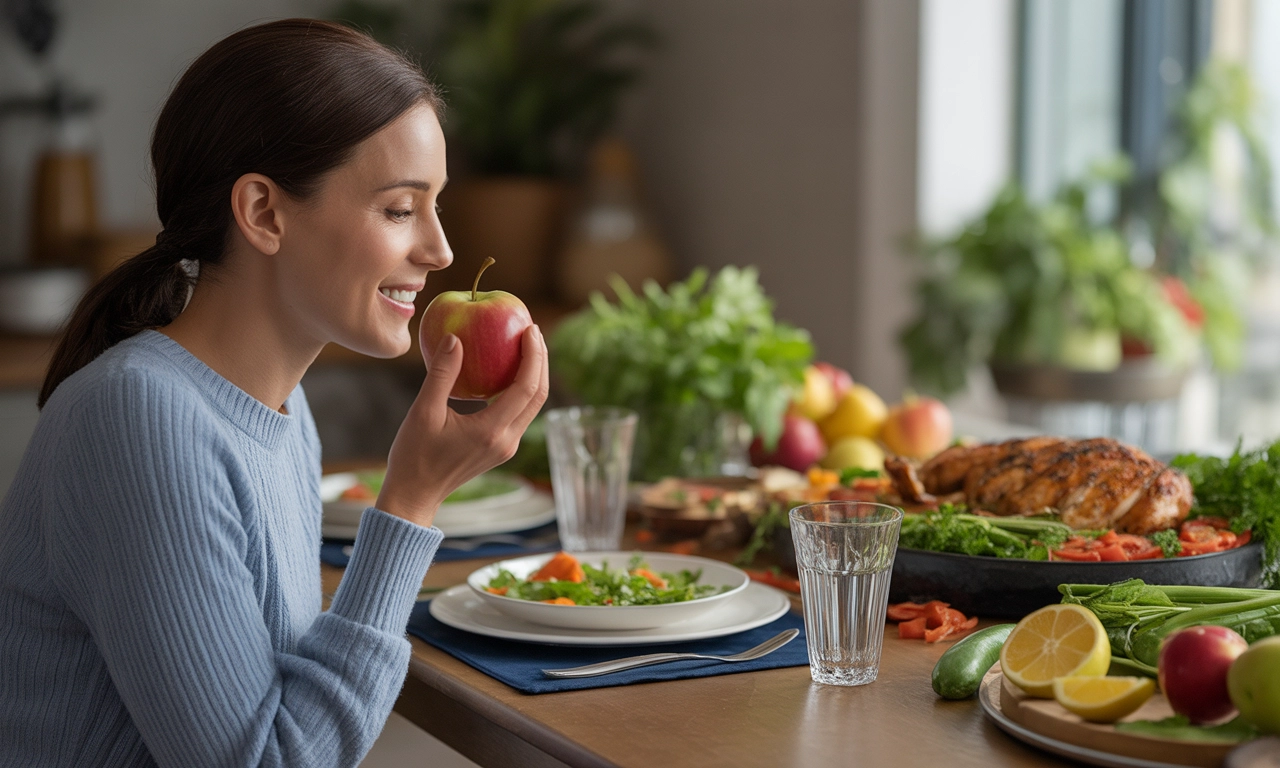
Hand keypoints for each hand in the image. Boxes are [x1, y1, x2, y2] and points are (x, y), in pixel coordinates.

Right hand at [375, 325, 548, 527]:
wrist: (415, 495)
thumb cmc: (414, 456)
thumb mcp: (423, 412)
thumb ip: (441, 374)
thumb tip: (455, 338)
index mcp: (491, 431)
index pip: (526, 388)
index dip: (533, 356)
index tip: (530, 329)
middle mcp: (507, 440)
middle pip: (539, 396)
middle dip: (540, 361)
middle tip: (533, 331)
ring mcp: (507, 447)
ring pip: (533, 406)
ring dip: (534, 375)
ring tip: (527, 346)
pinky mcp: (502, 448)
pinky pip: (520, 412)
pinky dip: (522, 389)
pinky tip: (509, 370)